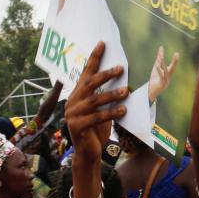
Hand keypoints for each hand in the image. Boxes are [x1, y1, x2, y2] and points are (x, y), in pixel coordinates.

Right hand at [64, 42, 128, 164]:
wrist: (87, 153)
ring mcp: (72, 114)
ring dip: (112, 94)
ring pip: (94, 100)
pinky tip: (123, 110)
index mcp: (77, 94)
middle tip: (121, 68)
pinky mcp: (76, 127)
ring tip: (126, 90)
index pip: (86, 73)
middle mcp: (72, 101)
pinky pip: (97, 117)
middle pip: (89, 84)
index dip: (94, 58)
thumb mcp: (101, 110)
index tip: (103, 44)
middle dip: (106, 75)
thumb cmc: (96, 130)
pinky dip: (111, 113)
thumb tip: (121, 80)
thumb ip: (104, 96)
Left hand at [147, 46, 180, 104]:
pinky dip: (158, 71)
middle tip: (177, 54)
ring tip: (161, 58)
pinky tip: (156, 65)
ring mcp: (166, 81)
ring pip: (166, 72)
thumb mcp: (157, 68)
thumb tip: (161, 49)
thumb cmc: (155, 78)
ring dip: (163, 65)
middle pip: (172, 68)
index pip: (172, 65)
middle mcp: (169, 77)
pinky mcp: (161, 84)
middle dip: (175, 62)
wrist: (152, 91)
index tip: (177, 53)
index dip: (174, 60)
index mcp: (169, 73)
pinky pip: (160, 76)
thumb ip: (159, 59)